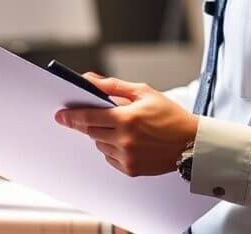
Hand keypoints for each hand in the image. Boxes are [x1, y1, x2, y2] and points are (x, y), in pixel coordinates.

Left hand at [54, 73, 198, 176]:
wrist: (191, 143)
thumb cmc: (170, 115)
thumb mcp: (144, 93)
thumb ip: (113, 86)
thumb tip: (89, 80)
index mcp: (126, 118)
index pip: (88, 117)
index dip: (71, 116)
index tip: (60, 115)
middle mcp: (124, 140)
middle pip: (90, 132)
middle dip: (89, 123)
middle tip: (99, 118)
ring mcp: (127, 157)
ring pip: (100, 145)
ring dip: (104, 136)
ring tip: (124, 129)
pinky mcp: (130, 169)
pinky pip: (109, 158)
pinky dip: (113, 149)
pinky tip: (129, 142)